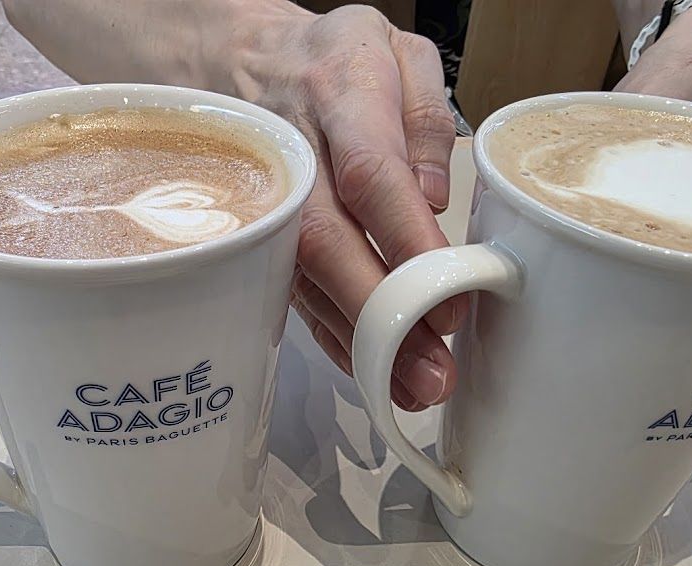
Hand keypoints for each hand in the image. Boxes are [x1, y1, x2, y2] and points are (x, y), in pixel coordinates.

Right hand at [3, 0, 461, 409]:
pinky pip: (294, 291)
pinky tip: (367, 372)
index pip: (371, 176)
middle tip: (433, 371)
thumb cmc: (333, 58)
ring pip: (306, 282)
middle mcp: (296, 155)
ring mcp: (271, 202)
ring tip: (408, 391)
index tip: (449, 298)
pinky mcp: (264, 236)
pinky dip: (331, 336)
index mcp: (339, 95)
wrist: (242, 61)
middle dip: (382, 315)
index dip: (407, 241)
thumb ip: (424, 113)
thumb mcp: (394, 48)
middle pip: (328, 244)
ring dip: (357, 343)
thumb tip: (433, 199)